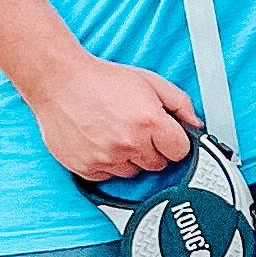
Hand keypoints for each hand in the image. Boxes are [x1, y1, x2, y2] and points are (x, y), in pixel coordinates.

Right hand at [28, 55, 198, 184]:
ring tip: (115, 133)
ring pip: (133, 172)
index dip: (174, 142)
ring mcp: (107, 158)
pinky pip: (108, 176)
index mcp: (149, 121)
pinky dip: (107, 163)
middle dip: (152, 149)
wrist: (59, 81)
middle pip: (158, 164)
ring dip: (129, 158)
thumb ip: (179, 103)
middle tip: (136, 129)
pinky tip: (100, 141)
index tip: (165, 135)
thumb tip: (195, 124)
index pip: (180, 151)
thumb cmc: (102, 80)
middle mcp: (129, 143)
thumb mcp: (149, 81)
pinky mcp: (87, 168)